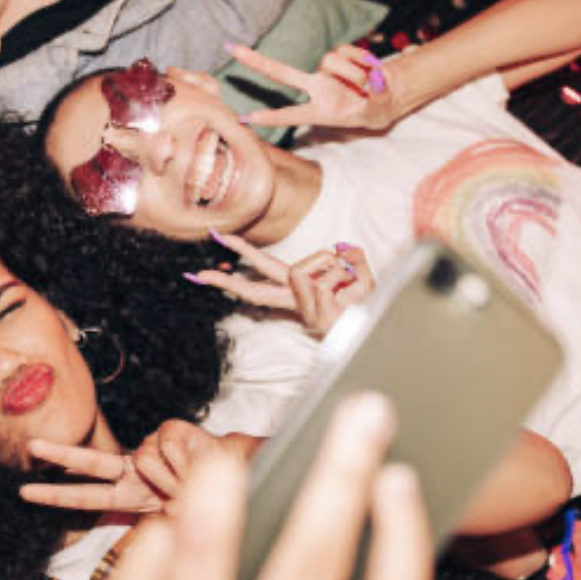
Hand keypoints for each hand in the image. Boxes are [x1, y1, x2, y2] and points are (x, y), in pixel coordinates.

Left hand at [19, 422, 232, 513]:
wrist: (244, 476)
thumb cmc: (211, 504)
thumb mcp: (176, 524)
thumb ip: (151, 523)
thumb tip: (142, 512)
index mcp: (132, 494)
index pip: (88, 494)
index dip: (58, 492)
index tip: (26, 491)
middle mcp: (136, 468)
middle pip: (92, 462)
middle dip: (61, 454)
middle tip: (31, 448)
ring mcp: (152, 446)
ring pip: (144, 460)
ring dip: (171, 479)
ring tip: (193, 485)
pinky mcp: (170, 429)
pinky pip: (167, 448)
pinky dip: (184, 463)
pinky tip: (197, 464)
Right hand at [189, 233, 374, 336]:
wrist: (379, 334)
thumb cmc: (368, 308)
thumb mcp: (362, 274)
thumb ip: (350, 255)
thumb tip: (340, 246)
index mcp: (299, 290)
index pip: (265, 273)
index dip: (241, 261)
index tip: (213, 257)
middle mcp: (296, 301)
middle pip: (256, 286)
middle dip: (229, 278)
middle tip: (201, 273)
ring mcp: (304, 309)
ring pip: (301, 270)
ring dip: (331, 266)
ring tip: (349, 280)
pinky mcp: (315, 314)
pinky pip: (324, 280)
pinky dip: (345, 275)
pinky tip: (351, 288)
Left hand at [227, 43, 398, 131]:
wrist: (386, 94)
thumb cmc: (374, 109)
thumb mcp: (375, 112)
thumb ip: (374, 98)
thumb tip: (372, 83)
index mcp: (318, 111)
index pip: (289, 114)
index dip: (269, 117)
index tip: (244, 119)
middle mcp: (316, 88)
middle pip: (280, 72)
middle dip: (255, 61)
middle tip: (231, 49)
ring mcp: (324, 71)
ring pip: (330, 60)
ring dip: (354, 73)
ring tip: (368, 86)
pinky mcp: (338, 55)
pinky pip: (346, 51)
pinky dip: (362, 61)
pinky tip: (370, 72)